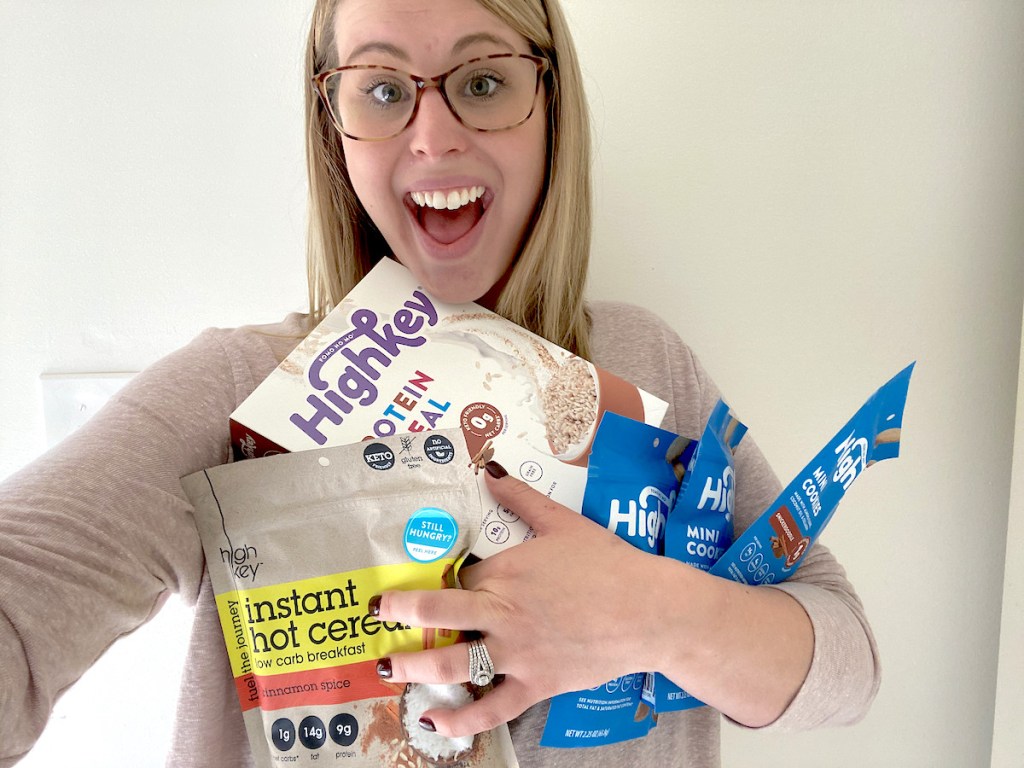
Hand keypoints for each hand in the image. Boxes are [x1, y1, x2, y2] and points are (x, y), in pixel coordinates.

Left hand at [370, 462, 659, 737]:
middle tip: (375, 614)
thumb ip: (521, 498)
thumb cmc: (607, 563)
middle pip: (436, 615)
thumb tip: (491, 472)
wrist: (649, 609)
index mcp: (505, 572)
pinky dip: (460, 719)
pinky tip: (433, 722)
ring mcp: (516, 653)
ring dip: (413, 666)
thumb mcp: (562, 522)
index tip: (423, 584)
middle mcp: (502, 612)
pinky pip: (491, 708)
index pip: (458, 578)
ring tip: (388, 666)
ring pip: (452, 662)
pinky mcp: (535, 684)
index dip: (440, 582)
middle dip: (399, 614)